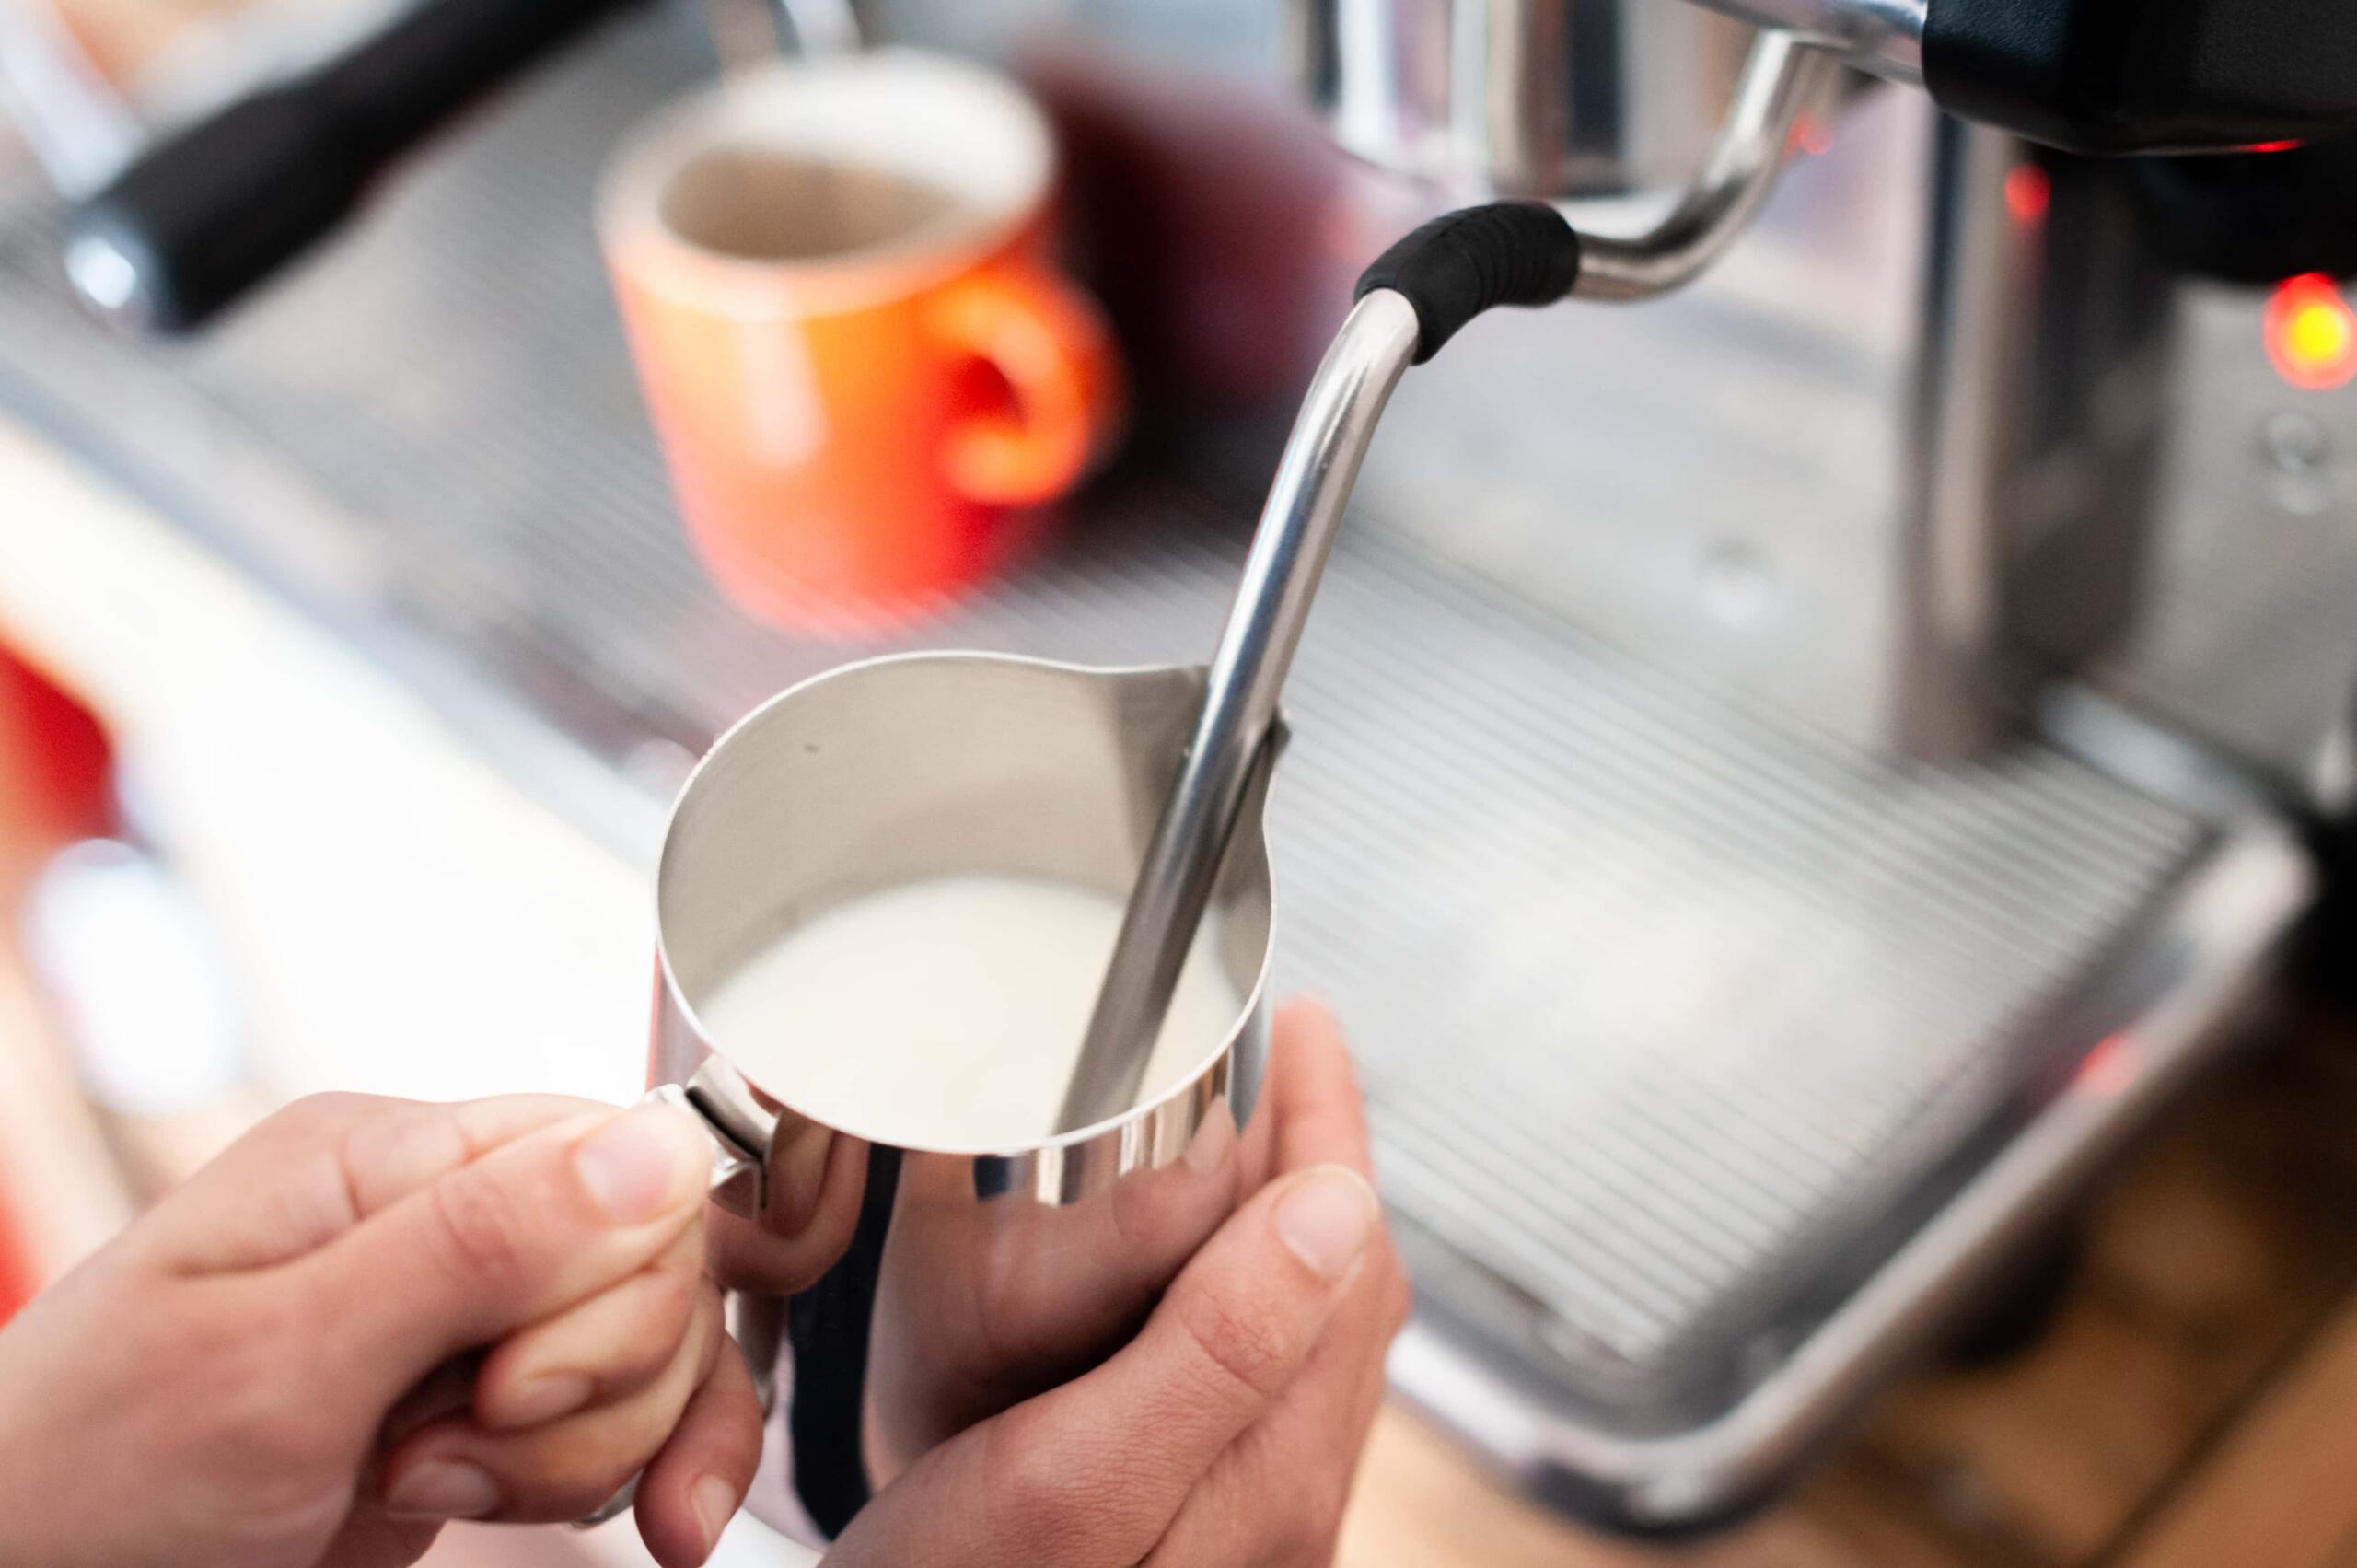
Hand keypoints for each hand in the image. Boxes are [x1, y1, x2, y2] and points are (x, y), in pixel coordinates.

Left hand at [0, 1093, 761, 1567]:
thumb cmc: (84, 1488)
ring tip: (439, 1489)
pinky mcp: (475, 1413)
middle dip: (594, 1384)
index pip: (618, 1165)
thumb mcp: (280, 1364)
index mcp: (384, 1160)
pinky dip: (640, 1470)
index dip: (610, 1287)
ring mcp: (458, 1323)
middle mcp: (435, 1223)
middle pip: (654, 1265)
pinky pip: (623, 1420)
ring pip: (651, 1352)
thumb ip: (477, 1248)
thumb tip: (661, 1145)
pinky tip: (652, 1525)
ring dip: (589, 1449)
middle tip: (452, 1448)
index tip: (508, 1387)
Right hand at [824, 998, 1410, 1566]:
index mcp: (1272, 1466)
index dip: (1329, 1117)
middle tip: (1265, 1054)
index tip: (1298, 1020)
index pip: (1346, 1244)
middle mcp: (1280, 1498)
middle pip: (1339, 1278)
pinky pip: (1254, 1379)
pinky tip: (1177, 1273)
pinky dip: (1238, 1287)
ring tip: (1226, 1133)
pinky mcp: (1192, 1537)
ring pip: (1302, 1328)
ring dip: (1281, 1213)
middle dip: (1315, 1148)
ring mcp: (1242, 1524)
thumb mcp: (1078, 1474)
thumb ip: (1218, 1346)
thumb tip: (1341, 1204)